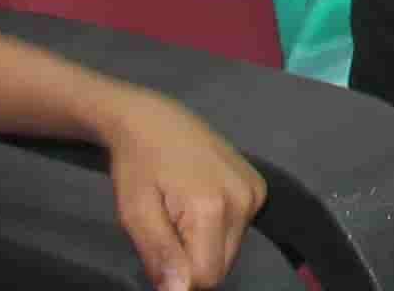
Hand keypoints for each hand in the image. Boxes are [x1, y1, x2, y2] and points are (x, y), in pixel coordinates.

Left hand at [91, 85, 265, 290]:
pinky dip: (217, 231)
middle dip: (192, 263)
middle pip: (222, 267)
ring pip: (231, 251)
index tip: (159, 256)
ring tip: (180, 218)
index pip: (206, 277)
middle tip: (167, 233)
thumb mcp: (135, 213)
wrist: (153, 119)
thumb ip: (159, 255)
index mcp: (212, 208)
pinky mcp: (258, 186)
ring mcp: (255, 192)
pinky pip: (239, 230)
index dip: (178, 279)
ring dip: (204, 248)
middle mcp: (244, 200)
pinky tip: (198, 206)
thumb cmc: (136, 166)